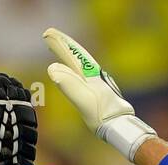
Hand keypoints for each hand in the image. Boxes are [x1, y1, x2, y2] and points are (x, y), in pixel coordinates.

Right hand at [43, 27, 155, 160]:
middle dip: (63, 45)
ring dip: (69, 55)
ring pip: (80, 63)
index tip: (47, 34)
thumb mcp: (84, 100)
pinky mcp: (97, 91)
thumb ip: (69, 85)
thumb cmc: (102, 115)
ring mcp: (96, 82)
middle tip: (50, 35)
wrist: (119, 126)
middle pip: (76, 56)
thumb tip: (52, 68)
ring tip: (60, 49)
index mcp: (89, 74)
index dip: (59, 44)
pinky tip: (73, 73)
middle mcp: (93, 75)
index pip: (72, 54)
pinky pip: (82, 74)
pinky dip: (73, 68)